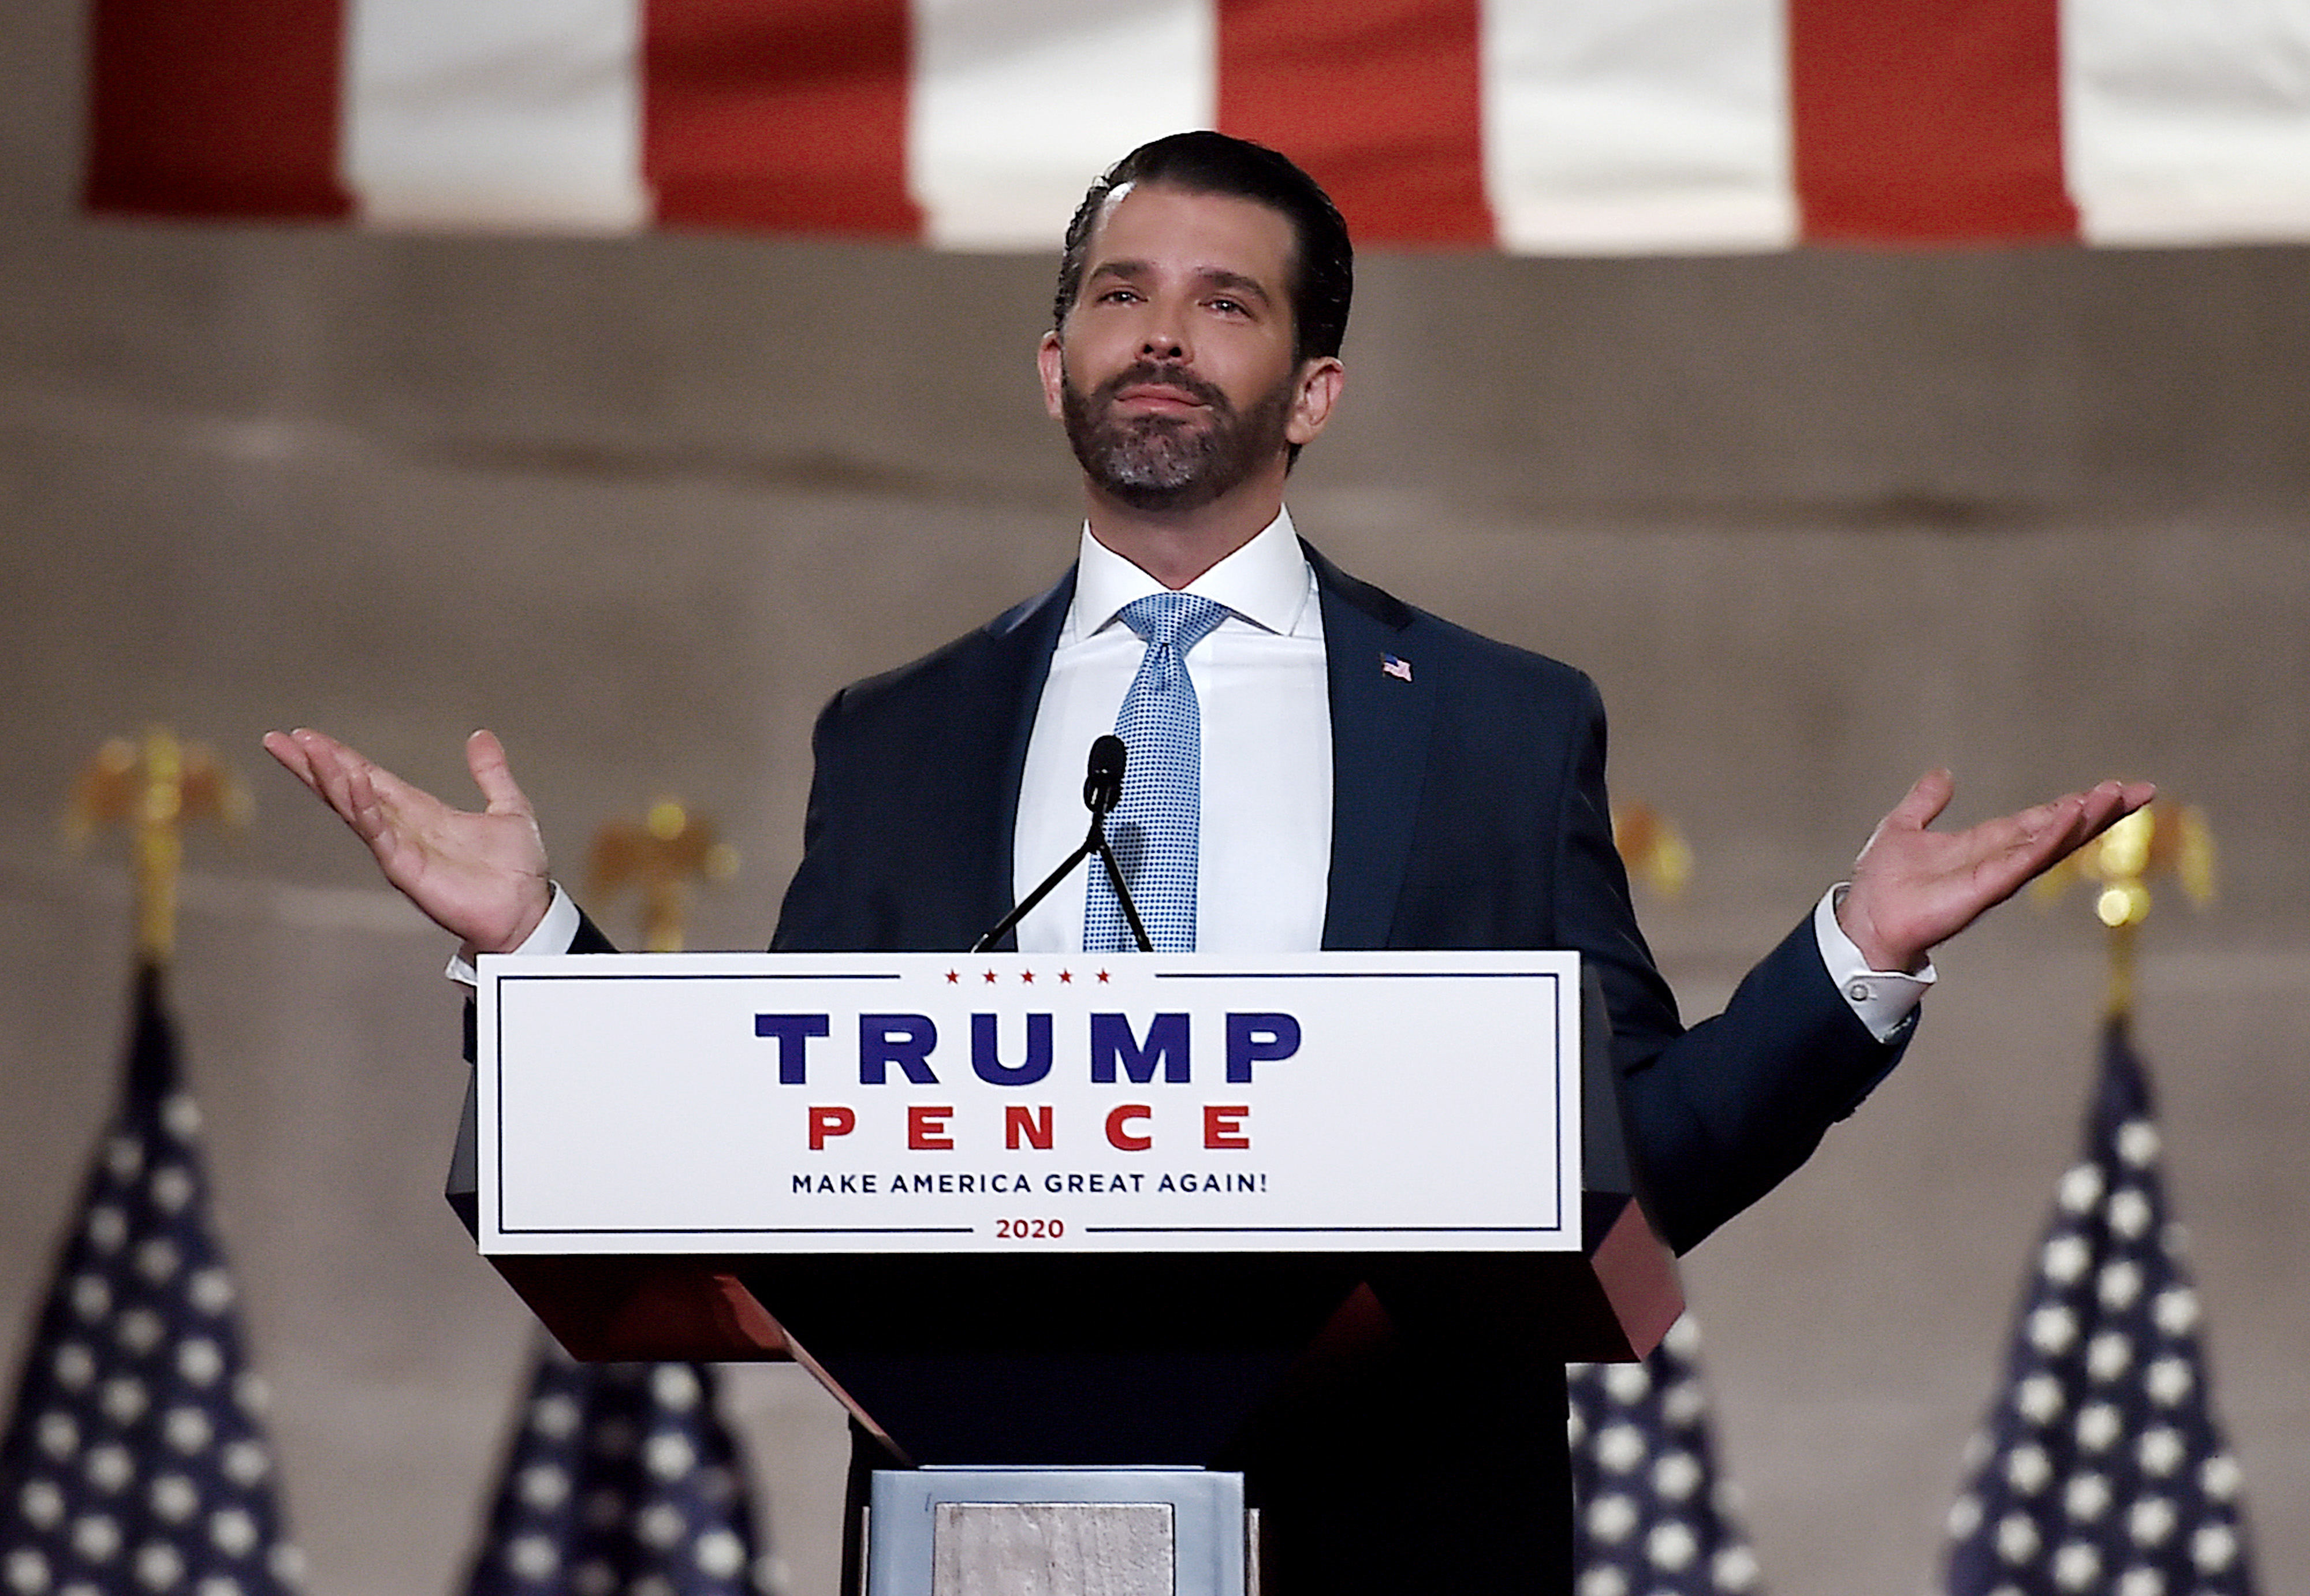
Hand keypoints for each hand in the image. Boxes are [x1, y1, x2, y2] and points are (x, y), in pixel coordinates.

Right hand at [263, 727, 553, 955]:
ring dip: (331, 779)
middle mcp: (403, 829)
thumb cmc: (517, 870)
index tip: (306, 737)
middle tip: (279, 741)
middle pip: (347, 791)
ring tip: (306, 751)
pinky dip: (365, 809)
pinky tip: (350, 784)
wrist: (528, 911)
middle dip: (314, 766)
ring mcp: (401, 849)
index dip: (339, 758)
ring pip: (356, 808)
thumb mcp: (508, 807)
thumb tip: (481, 736)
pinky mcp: (407, 869)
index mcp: (421, 812)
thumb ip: (491, 772)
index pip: (369, 778)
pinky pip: (379, 834)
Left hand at [1837, 769, 2154, 972]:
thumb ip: (1925, 802)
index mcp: (1987, 843)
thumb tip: (1942, 775)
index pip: (2042, 819)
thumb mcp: (1904, 827)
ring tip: (2115, 795)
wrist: (1865, 919)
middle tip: (2140, 790)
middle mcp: (2000, 859)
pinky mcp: (1987, 887)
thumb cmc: (1883, 883)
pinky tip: (2071, 818)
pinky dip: (2047, 839)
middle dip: (2099, 811)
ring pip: (2053, 843)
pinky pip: (2024, 860)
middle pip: (2062, 831)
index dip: (2074, 805)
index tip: (2111, 788)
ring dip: (2084, 820)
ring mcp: (1998, 874)